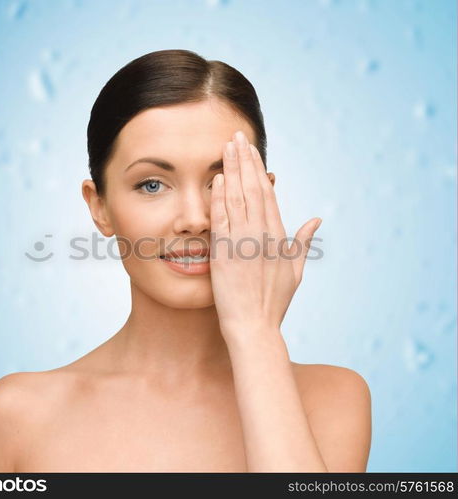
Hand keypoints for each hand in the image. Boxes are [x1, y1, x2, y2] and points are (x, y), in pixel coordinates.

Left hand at [209, 130, 321, 341]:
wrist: (254, 327)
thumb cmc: (274, 302)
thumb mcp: (295, 270)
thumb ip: (303, 241)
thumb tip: (315, 219)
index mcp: (279, 236)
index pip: (267, 194)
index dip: (259, 170)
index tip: (252, 151)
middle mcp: (262, 234)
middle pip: (253, 189)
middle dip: (244, 160)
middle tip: (237, 136)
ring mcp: (243, 242)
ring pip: (238, 198)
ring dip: (232, 171)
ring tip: (226, 148)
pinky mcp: (224, 253)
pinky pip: (222, 220)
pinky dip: (220, 198)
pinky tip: (217, 179)